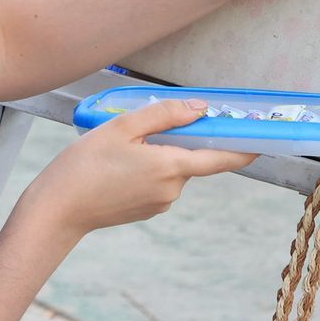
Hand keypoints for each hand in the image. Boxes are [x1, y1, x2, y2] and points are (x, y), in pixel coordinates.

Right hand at [19, 99, 250, 240]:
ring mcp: (159, 203)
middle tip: (137, 129)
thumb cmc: (84, 165)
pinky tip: (115, 167)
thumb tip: (200, 109)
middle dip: (173, 140)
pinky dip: (144, 169)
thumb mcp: (122, 127)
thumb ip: (164, 115)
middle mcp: (172, 190)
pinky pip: (156, 182)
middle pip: (188, 157)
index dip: (243, 148)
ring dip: (155, 154)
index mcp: (170, 168)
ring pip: (170, 168)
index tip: (262, 139)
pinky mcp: (146, 210)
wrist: (58, 209)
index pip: (219, 158)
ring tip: (116, 151)